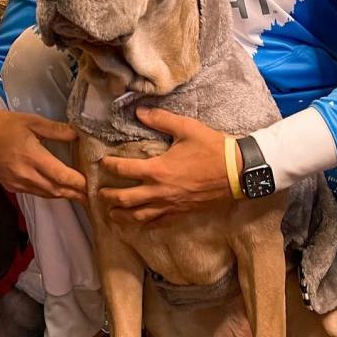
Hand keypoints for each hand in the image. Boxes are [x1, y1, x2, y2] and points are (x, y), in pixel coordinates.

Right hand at [0, 110, 85, 200]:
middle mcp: (24, 174)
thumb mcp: (32, 121)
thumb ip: (56, 130)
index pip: (60, 175)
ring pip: (45, 194)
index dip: (77, 182)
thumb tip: (78, 133)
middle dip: (75, 193)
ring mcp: (17, 182)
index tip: (92, 184)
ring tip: (79, 196)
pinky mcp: (11, 186)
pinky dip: (49, 193)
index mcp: (32, 156)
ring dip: (63, 195)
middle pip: (55, 189)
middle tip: (91, 196)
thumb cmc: (6, 125)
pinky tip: (58, 190)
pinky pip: (34, 193)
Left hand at [98, 107, 236, 224]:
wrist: (238, 171)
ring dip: (122, 216)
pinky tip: (141, 225)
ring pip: (140, 215)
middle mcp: (160, 191)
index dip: (109, 166)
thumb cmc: (212, 148)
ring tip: (112, 215)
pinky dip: (147, 225)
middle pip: (126, 198)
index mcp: (157, 170)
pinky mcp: (182, 213)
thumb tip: (139, 111)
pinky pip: (160, 223)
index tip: (101, 163)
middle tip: (98, 195)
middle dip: (109, 197)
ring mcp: (171, 205)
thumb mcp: (186, 128)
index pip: (124, 169)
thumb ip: (160, 119)